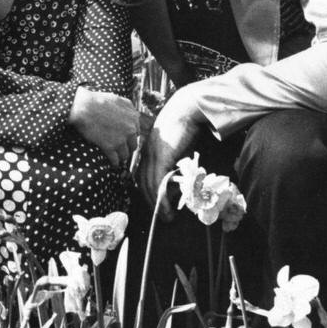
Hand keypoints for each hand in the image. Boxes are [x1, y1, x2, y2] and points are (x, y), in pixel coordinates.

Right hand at [68, 87, 139, 169]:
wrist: (83, 107)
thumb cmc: (98, 101)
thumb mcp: (118, 98)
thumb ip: (128, 106)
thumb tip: (134, 113)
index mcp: (133, 117)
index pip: (136, 132)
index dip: (130, 136)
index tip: (125, 139)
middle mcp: (130, 129)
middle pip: (133, 144)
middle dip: (128, 147)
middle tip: (122, 150)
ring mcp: (121, 139)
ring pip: (126, 154)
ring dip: (122, 157)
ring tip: (118, 159)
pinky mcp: (110, 147)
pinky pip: (115, 159)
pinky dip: (115, 163)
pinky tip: (113, 164)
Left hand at [139, 85, 208, 219]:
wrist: (185, 110)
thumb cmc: (183, 126)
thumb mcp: (175, 145)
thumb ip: (172, 159)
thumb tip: (178, 175)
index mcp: (147, 152)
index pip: (141, 176)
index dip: (147, 192)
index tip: (156, 204)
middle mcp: (146, 155)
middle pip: (143, 183)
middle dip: (151, 202)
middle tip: (161, 216)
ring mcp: (153, 156)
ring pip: (150, 186)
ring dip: (158, 205)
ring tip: (167, 217)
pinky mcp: (162, 157)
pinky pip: (159, 181)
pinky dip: (162, 197)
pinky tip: (167, 207)